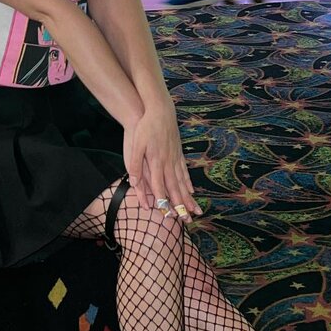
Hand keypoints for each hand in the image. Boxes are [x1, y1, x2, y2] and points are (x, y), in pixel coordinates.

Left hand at [123, 102, 200, 220]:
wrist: (160, 110)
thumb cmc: (146, 126)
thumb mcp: (136, 144)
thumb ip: (136, 164)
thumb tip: (135, 182)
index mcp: (157, 162)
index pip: (160, 187)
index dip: (164, 202)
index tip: (169, 216)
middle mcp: (168, 163)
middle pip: (175, 189)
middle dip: (181, 206)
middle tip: (188, 221)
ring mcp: (175, 158)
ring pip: (182, 182)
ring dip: (188, 198)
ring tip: (195, 210)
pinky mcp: (178, 153)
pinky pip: (184, 172)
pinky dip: (188, 183)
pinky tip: (191, 190)